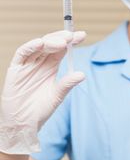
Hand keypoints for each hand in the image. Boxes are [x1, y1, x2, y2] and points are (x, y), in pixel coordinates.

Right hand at [0, 30, 85, 153]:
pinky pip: (22, 53)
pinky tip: (40, 43)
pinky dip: (30, 47)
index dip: (71, 41)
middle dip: (62, 39)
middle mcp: (40, 62)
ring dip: (50, 41)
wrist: (22, 124)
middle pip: (51, 44)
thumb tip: (82, 74)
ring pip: (38, 46)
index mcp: (51, 66)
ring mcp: (28, 64)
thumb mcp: (57, 96)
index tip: (82, 35)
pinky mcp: (16, 68)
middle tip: (72, 37)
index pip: (62, 49)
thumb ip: (67, 84)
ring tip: (61, 42)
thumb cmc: (39, 110)